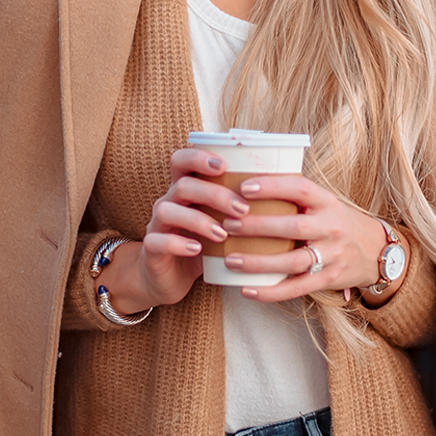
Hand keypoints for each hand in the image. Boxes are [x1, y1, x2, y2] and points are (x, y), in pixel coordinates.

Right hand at [101, 148, 252, 314]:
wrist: (169, 278)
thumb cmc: (202, 246)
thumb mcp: (221, 224)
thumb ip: (238, 209)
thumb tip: (284, 198)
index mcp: (183, 190)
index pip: (181, 160)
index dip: (199, 157)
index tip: (225, 166)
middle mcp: (168, 202)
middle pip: (183, 185)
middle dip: (215, 194)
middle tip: (242, 209)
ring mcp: (156, 225)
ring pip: (167, 210)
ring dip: (198, 220)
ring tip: (223, 234)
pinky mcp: (151, 249)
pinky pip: (158, 241)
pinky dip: (178, 244)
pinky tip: (198, 250)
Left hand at [219, 175, 391, 302]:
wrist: (376, 251)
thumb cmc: (337, 223)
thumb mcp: (324, 203)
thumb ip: (295, 197)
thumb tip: (245, 185)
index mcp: (328, 202)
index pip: (300, 188)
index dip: (272, 187)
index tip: (243, 188)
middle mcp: (332, 227)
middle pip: (294, 227)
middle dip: (258, 226)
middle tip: (228, 225)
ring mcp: (332, 256)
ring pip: (292, 261)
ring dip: (258, 262)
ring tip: (231, 260)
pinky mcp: (328, 279)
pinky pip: (296, 288)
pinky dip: (270, 292)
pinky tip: (246, 289)